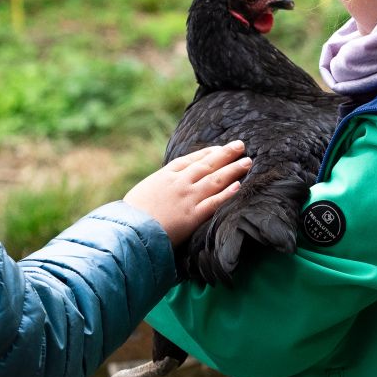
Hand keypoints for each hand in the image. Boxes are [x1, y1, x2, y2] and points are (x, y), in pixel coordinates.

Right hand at [124, 141, 250, 246]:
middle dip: (225, 154)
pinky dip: (227, 193)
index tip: (220, 148)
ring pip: (215, 180)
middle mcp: (179, 183)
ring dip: (233, 170)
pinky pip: (214, 202)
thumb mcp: (144, 191)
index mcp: (165, 175)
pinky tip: (239, 186)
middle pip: (207, 165)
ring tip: (247, 162)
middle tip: (240, 146)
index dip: (208, 153)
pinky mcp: (192, 216)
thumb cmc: (131, 214)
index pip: (191, 160)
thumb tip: (168, 184)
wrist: (128, 231)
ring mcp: (187, 198)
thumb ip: (159, 185)